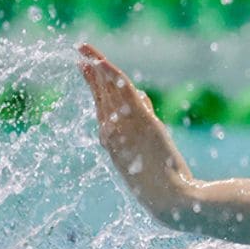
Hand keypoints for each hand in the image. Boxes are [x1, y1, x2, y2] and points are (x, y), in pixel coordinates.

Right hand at [78, 44, 194, 219]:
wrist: (167, 199)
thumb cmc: (162, 185)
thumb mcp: (149, 155)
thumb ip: (144, 128)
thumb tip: (144, 103)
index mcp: (112, 141)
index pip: (100, 107)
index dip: (94, 86)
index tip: (88, 69)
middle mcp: (111, 131)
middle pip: (101, 94)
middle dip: (91, 72)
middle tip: (81, 53)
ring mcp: (124, 125)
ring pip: (108, 88)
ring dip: (98, 65)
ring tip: (86, 49)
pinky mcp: (140, 120)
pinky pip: (122, 90)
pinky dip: (110, 73)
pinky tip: (102, 60)